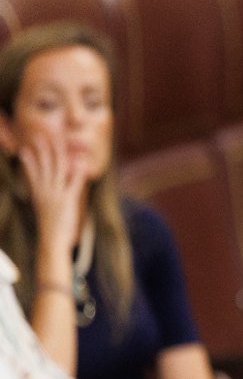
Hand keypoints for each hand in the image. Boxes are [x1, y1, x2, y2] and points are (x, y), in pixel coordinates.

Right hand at [19, 133, 87, 257]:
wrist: (52, 243)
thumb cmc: (53, 229)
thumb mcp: (48, 210)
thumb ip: (51, 197)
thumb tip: (54, 188)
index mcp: (39, 195)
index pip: (33, 173)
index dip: (31, 160)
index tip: (27, 148)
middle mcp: (45, 192)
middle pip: (44, 166)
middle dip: (43, 150)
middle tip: (40, 136)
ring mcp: (56, 195)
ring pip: (57, 170)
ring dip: (58, 153)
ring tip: (58, 140)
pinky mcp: (67, 201)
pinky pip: (74, 182)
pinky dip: (77, 171)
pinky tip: (80, 160)